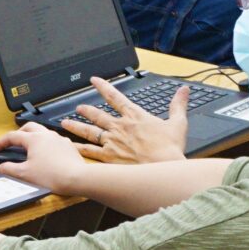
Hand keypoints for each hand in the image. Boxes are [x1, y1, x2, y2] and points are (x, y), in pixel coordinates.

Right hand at [0, 124, 83, 195]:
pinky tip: (47, 154)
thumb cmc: (53, 176)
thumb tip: (0, 168)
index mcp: (34, 138)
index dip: (1, 142)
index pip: (12, 136)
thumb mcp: (25, 174)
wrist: (77, 179)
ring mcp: (59, 139)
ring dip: (33, 137)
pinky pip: (54, 141)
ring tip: (29, 148)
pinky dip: (46, 145)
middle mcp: (47, 135)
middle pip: (28, 127)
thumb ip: (9, 169)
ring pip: (43, 132)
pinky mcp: (69, 146)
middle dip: (18, 134)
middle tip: (12, 143)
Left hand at [61, 78, 188, 162]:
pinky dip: (77, 149)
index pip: (115, 96)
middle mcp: (119, 127)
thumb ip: (178, 105)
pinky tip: (68, 148)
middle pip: (98, 115)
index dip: (103, 86)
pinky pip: (88, 152)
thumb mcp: (178, 123)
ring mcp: (112, 142)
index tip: (93, 80)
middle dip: (86, 110)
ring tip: (64, 123)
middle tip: (78, 107)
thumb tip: (184, 90)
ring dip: (76, 126)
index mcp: (134, 116)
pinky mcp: (108, 158)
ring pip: (89, 132)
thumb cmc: (170, 149)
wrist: (163, 168)